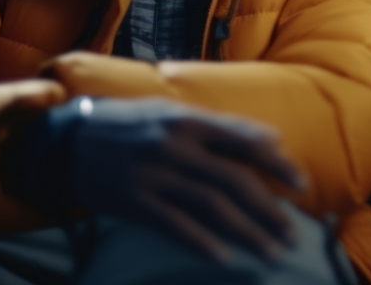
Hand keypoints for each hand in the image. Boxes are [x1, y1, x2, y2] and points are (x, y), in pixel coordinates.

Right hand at [65, 97, 306, 261]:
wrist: (69, 140)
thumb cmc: (130, 124)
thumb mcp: (173, 113)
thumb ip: (222, 127)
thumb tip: (272, 138)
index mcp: (189, 120)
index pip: (244, 142)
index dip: (276, 164)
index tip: (301, 185)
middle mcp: (175, 146)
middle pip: (235, 180)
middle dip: (270, 210)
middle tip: (293, 234)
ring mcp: (156, 176)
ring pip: (213, 207)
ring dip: (248, 232)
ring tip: (272, 252)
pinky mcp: (137, 202)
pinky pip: (177, 226)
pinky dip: (204, 243)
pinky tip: (227, 258)